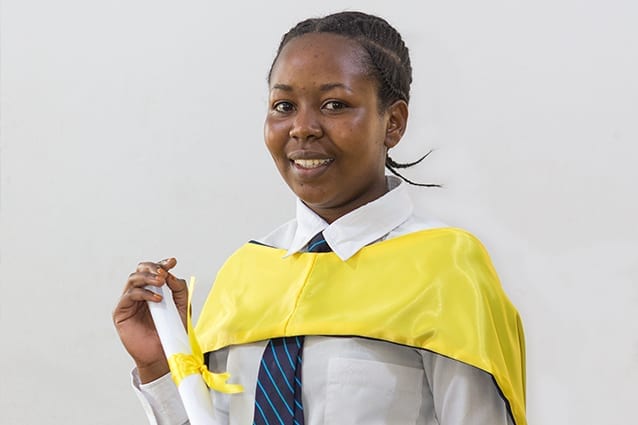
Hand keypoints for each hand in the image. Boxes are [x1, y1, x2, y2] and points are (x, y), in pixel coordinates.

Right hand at [113, 258, 187, 382]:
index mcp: (153, 290)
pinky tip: (157, 299)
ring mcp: (129, 302)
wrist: (163, 354)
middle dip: (152, 267)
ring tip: (161, 282)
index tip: (172, 262)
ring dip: (147, 277)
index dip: (161, 263)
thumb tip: (171, 275)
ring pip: (133, 279)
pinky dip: (143, 293)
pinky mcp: (121, 312)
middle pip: (140, 270)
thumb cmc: (171, 332)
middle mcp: (140, 293)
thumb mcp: (182, 307)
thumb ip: (179, 289)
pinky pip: (129, 296)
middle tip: (163, 272)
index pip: (154, 271)